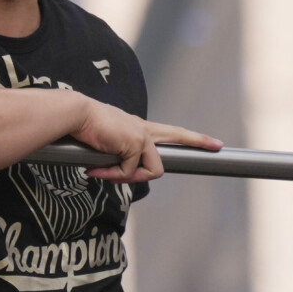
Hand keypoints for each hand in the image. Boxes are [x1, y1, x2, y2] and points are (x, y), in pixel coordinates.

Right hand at [75, 99, 222, 183]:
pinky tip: (95, 170)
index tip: (206, 140)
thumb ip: (113, 155)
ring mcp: (141, 135)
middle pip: (178, 135)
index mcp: (135, 126)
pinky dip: (111, 175)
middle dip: (199, 140)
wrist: (73, 114)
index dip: (187, 136)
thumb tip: (112, 172)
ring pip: (151, 170)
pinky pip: (128, 172)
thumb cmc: (79, 126)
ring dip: (127, 177)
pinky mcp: (135, 143)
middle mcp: (142, 128)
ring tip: (103, 173)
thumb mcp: (101, 142)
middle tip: (218, 145)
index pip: (166, 131)